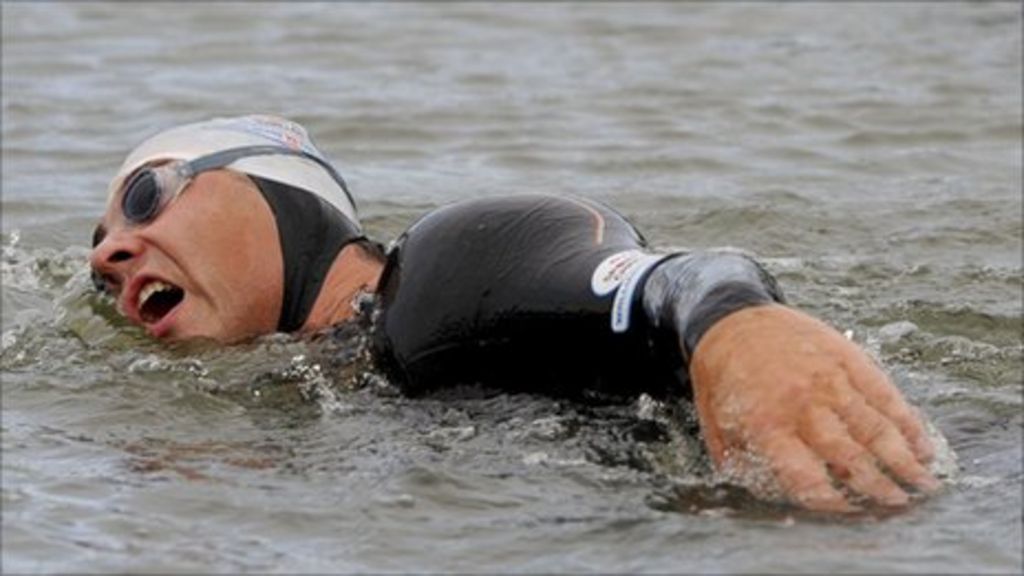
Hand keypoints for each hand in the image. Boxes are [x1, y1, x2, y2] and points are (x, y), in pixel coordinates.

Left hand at [689, 304, 939, 511]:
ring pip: (875, 427)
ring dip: (904, 459)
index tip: (850, 514)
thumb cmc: (722, 376)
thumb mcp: (715, 422)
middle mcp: (802, 404)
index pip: (806, 476)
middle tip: (898, 505)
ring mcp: (829, 379)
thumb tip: (764, 496)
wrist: (731, 317)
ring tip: (924, 484)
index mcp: (766, 425)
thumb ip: (738, 462)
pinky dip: (907, 422)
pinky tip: (922, 444)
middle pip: (850, 455)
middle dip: (879, 486)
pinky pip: (884, 395)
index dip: (832, 502)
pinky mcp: (847, 358)